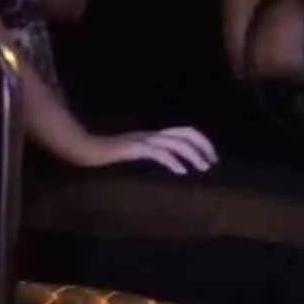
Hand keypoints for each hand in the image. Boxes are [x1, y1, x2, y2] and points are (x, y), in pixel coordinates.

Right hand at [79, 126, 218, 176]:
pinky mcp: (136, 148)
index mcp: (155, 135)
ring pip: (175, 143)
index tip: (212, 156)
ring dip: (192, 155)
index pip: (185, 131)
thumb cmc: (112, 154)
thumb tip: (173, 163)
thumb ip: (154, 153)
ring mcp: (145, 140)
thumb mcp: (138, 152)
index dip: (202, 141)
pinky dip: (172, 161)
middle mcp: (153, 134)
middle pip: (185, 133)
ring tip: (203, 168)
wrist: (90, 150)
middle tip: (213, 162)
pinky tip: (181, 171)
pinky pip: (158, 153)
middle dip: (203, 146)